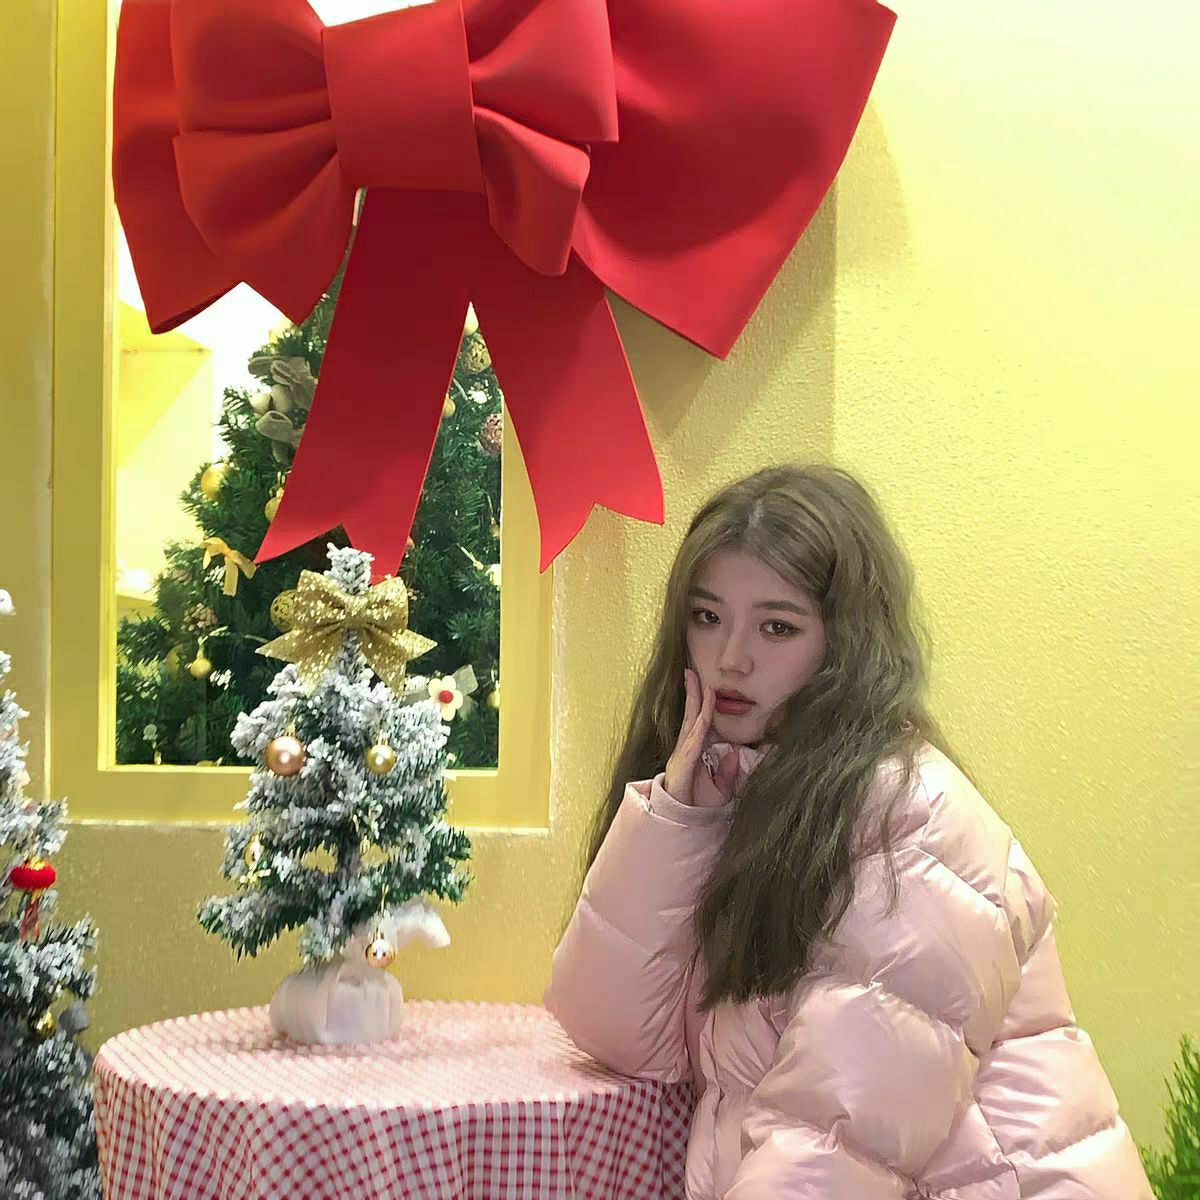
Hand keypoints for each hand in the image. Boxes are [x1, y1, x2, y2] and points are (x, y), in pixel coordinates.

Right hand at [664, 670, 740, 806]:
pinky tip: (703, 718)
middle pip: (691, 716)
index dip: (702, 704)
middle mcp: (685, 748)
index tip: (705, 685)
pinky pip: (692, 743)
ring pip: (691, 724)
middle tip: (691, 672)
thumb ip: (728, 772)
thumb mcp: (721, 789)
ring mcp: (681, 755)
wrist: (681, 821)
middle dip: (692, 693)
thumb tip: (734, 754)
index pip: (698, 722)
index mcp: (693, 751)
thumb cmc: (698, 806)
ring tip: (699, 686)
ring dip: (696, 704)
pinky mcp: (682, 765)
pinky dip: (699, 729)